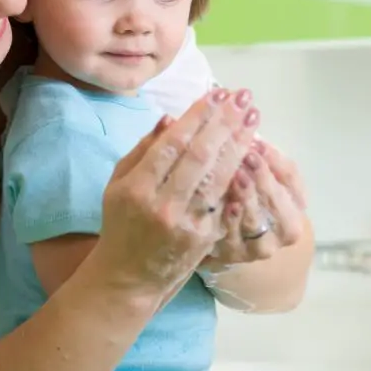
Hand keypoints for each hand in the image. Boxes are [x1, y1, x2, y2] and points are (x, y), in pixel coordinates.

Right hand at [91, 88, 259, 302]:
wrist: (129, 276)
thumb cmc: (121, 223)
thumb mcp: (118, 183)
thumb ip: (143, 150)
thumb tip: (170, 119)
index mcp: (136, 188)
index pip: (172, 144)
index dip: (197, 117)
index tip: (216, 94)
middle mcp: (162, 205)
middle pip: (200, 156)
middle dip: (224, 123)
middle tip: (243, 98)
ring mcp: (186, 224)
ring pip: (218, 177)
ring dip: (239, 144)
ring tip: (253, 118)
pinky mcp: (205, 238)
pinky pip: (225, 200)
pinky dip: (239, 174)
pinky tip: (252, 153)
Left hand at [202, 136, 306, 269]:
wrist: (223, 240)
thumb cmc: (239, 194)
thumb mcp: (250, 170)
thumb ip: (249, 149)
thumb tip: (239, 115)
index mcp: (292, 199)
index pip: (290, 176)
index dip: (274, 157)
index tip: (257, 139)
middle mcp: (284, 225)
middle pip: (281, 201)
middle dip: (264, 175)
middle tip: (248, 154)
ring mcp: (261, 244)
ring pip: (260, 221)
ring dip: (250, 196)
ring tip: (237, 175)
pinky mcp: (236, 255)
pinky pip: (236, 239)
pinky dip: (233, 221)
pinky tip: (226, 204)